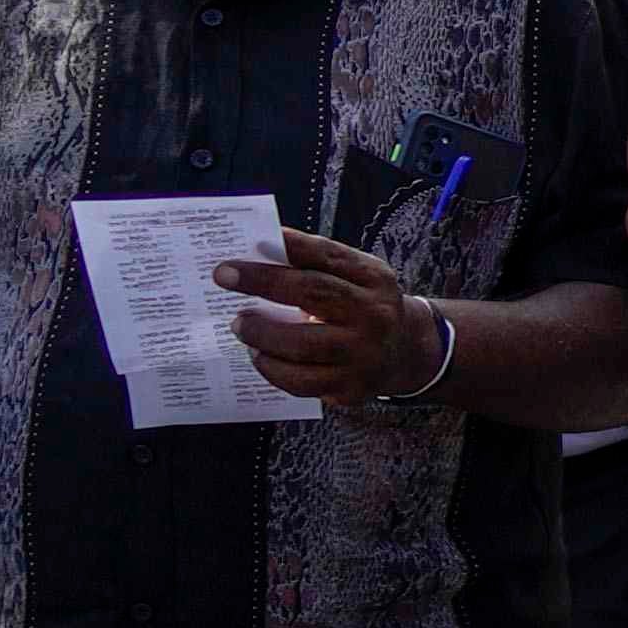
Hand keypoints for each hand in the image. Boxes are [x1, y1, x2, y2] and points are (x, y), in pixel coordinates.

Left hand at [213, 229, 450, 409]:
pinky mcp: (350, 387)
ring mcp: (364, 354)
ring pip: (302, 344)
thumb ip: (316, 262)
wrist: (404, 353)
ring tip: (240, 324)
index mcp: (374, 279)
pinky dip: (271, 368)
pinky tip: (259, 355)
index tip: (250, 240)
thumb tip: (260, 249)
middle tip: (223, 276)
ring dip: (261, 333)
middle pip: (314, 294)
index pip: (328, 256)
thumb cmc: (363, 306)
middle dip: (262, 282)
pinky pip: (300, 382)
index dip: (287, 246)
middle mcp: (375, 315)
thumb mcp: (355, 276)